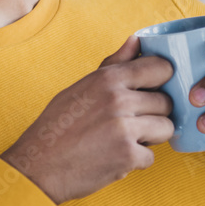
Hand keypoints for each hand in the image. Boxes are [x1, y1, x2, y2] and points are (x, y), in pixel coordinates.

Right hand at [0, 35, 174, 204]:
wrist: (38, 165)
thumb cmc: (58, 125)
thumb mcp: (82, 87)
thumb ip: (114, 65)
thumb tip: (137, 40)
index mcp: (108, 78)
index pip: (161, 67)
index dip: (161, 80)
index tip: (153, 90)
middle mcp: (118, 99)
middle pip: (166, 102)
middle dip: (154, 114)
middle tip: (132, 122)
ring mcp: (125, 128)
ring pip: (166, 128)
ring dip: (151, 137)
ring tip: (126, 139)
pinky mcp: (128, 156)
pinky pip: (152, 156)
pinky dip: (136, 160)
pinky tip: (115, 157)